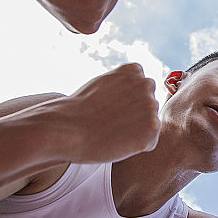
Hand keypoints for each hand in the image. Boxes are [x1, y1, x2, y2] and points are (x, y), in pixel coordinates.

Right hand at [38, 63, 159, 162]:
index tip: (108, 108)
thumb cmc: (79, 110)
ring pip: (150, 124)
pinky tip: (118, 142)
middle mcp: (146, 84)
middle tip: (110, 122)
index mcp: (134, 70)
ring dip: (136, 131)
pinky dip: (136, 147)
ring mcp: (150, 105)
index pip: (142, 90)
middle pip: (149, 106)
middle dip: (135, 116)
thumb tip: (141, 86)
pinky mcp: (151, 127)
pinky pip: (150, 142)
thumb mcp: (102, 84)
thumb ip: (124, 84)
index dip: (126, 103)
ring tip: (113, 131)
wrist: (65, 130)